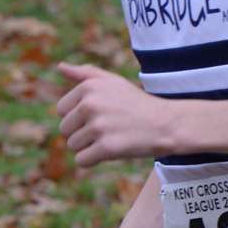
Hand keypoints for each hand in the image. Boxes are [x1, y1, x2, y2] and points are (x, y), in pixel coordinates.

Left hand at [56, 62, 172, 165]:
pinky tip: (110, 151)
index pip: (61, 110)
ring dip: (89, 147)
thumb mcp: (114, 81)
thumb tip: (60, 66)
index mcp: (89, 87)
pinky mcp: (106, 148)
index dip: (79, 117)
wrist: (167, 123)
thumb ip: (86, 73)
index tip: (100, 115)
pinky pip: (82, 161)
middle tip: (108, 129)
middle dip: (82, 133)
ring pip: (73, 146)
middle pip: (65, 129)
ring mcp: (99, 126)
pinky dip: (93, 160)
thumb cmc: (137, 103)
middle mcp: (91, 104)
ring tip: (112, 138)